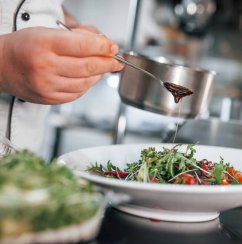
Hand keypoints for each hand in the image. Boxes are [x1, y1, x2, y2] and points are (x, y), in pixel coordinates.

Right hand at [0, 27, 123, 103]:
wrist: (2, 66)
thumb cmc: (26, 46)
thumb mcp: (49, 32)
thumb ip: (78, 38)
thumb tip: (105, 45)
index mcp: (45, 44)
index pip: (83, 46)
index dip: (103, 47)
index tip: (113, 47)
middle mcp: (45, 66)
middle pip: (88, 67)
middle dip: (108, 64)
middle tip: (117, 62)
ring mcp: (47, 85)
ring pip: (86, 82)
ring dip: (99, 75)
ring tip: (101, 68)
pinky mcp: (49, 99)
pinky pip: (77, 93)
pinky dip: (87, 86)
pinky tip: (87, 78)